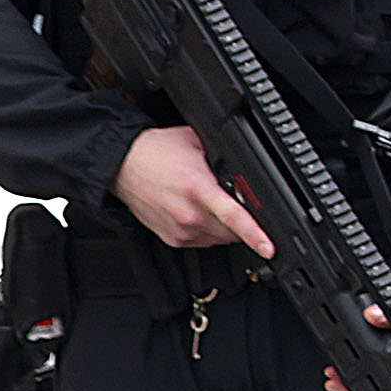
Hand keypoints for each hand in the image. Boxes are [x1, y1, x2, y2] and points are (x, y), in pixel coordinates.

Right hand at [114, 126, 274, 257]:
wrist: (121, 165)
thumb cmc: (156, 152)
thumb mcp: (198, 143)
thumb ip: (224, 158)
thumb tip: (246, 168)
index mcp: (198, 188)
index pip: (233, 216)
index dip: (255, 234)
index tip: (269, 247)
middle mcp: (188, 213)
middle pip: (232, 232)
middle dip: (244, 223)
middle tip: (237, 204)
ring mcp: (179, 229)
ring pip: (219, 239)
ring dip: (225, 228)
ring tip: (212, 205)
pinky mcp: (171, 238)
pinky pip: (203, 242)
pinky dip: (209, 231)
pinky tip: (199, 213)